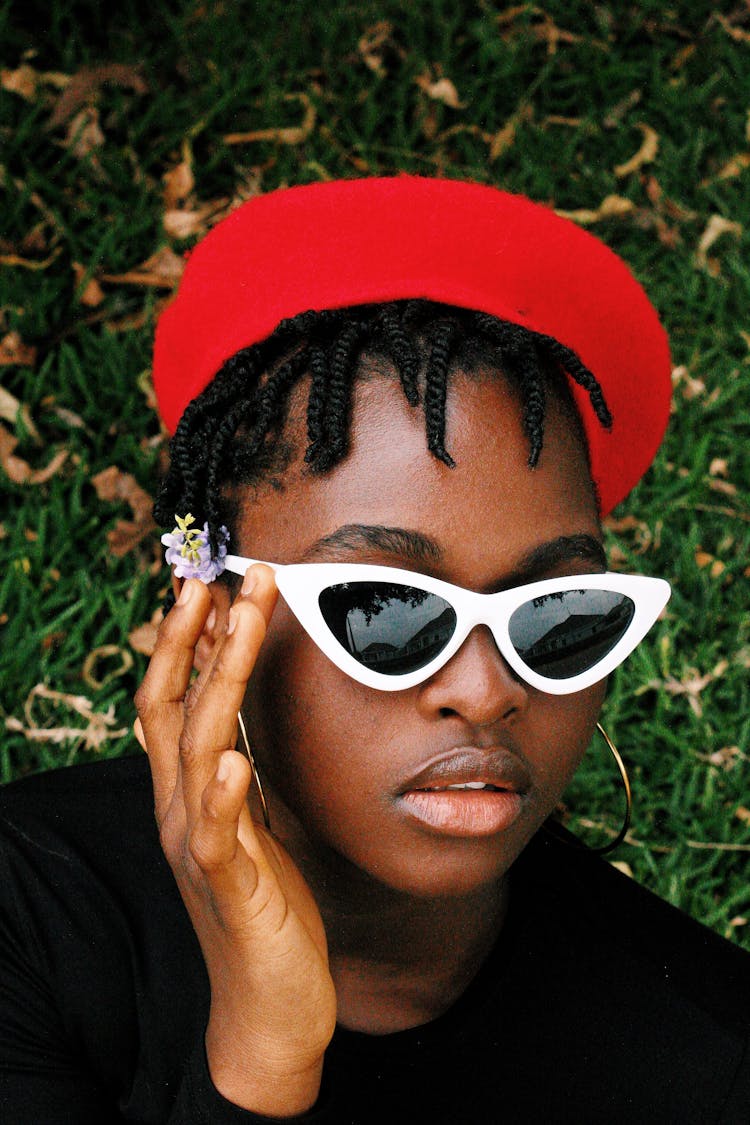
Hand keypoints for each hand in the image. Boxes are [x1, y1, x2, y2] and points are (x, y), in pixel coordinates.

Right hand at [134, 567, 336, 1114]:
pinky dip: (221, 796)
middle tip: (223, 575)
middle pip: (174, 706)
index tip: (209, 584)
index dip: (182, 642)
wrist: (269, 1005)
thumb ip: (236, 765)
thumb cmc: (264, 904)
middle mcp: (180, 811)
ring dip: (216, 680)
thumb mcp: (249, 820)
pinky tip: (233, 761)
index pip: (173, 700)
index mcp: (187, 793)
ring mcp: (199, 849)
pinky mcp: (231, 891)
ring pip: (196, 751)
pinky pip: (216, 838)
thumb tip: (237, 707)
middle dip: (196, 637)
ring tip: (236, 623)